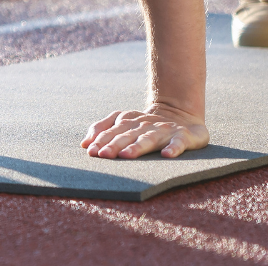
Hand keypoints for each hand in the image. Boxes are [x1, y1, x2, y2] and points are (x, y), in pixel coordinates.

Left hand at [80, 101, 208, 159]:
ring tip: (127, 155)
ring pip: (149, 138)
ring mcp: (164, 130)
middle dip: (114, 144)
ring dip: (138, 146)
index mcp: (130, 121)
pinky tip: (167, 154)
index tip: (91, 151)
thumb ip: (104, 129)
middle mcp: (145, 125)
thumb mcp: (125, 123)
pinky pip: (178, 142)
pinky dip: (173, 148)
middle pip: (128, 134)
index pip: (113, 130)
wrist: (182, 114)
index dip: (102, 140)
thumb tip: (84, 144)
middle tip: (103, 155)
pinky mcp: (183, 136)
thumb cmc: (147, 124)